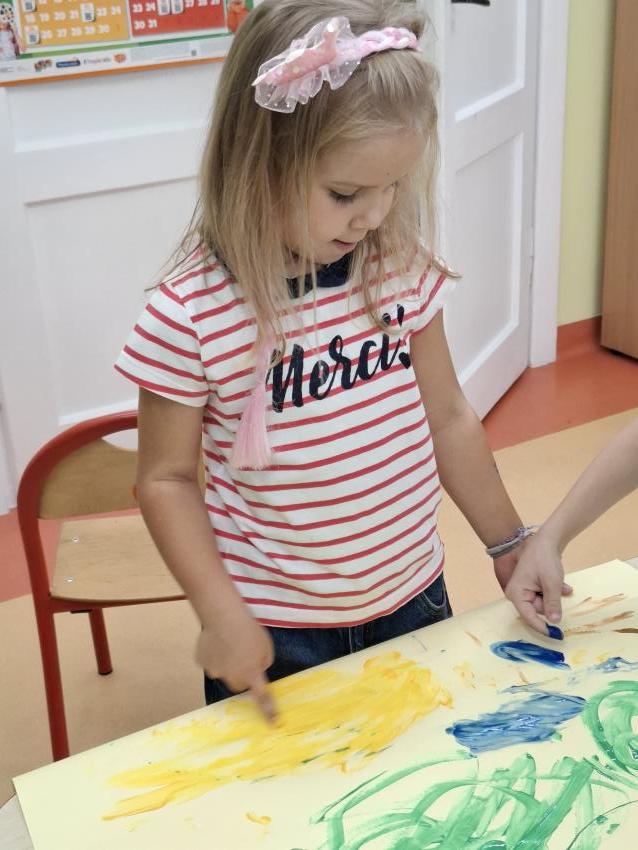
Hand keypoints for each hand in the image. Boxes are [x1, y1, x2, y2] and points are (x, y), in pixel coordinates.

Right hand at [196, 606, 276, 721]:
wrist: (224, 615)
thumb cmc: (249, 629)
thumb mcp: (266, 646)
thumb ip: (263, 662)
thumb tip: (256, 668)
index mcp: (251, 673)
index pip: (262, 697)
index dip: (268, 710)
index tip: (274, 724)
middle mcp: (232, 676)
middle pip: (237, 683)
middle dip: (240, 674)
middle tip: (242, 656)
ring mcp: (214, 670)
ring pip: (222, 672)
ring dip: (226, 663)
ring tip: (227, 642)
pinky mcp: (201, 661)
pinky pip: (209, 661)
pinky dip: (212, 654)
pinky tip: (216, 639)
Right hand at [501, 531, 573, 637]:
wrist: (546, 540)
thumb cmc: (545, 560)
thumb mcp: (551, 583)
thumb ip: (552, 604)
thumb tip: (554, 622)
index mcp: (516, 593)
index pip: (528, 617)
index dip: (542, 627)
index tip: (555, 635)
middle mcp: (516, 593)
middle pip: (536, 610)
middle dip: (550, 603)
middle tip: (558, 592)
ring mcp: (523, 589)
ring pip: (542, 603)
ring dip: (553, 596)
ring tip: (561, 585)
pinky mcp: (530, 586)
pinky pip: (542, 596)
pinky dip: (553, 591)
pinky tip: (562, 585)